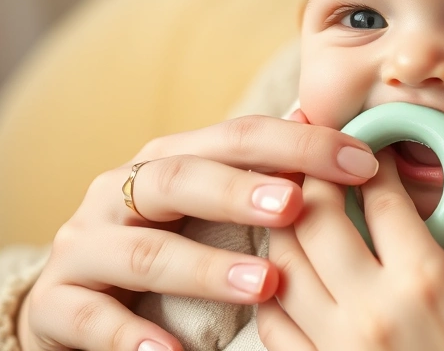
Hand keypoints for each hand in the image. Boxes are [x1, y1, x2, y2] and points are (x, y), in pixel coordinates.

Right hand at [17, 113, 378, 350]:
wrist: (75, 301)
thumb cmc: (168, 245)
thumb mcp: (212, 209)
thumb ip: (264, 178)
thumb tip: (338, 137)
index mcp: (170, 158)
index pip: (239, 137)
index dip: (301, 145)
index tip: (362, 161)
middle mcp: (121, 191)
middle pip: (183, 178)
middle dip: (242, 191)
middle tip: (296, 206)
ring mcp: (85, 245)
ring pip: (146, 250)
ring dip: (206, 268)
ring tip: (264, 287)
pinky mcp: (57, 302)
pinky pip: (93, 319)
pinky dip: (132, 336)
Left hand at [257, 156, 443, 350]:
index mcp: (427, 282)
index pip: (380, 197)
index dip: (370, 159)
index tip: (369, 146)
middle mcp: (371, 311)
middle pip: (315, 218)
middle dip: (311, 175)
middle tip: (318, 158)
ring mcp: (337, 349)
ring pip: (282, 264)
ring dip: (284, 224)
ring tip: (293, 202)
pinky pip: (272, 323)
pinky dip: (271, 285)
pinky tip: (286, 269)